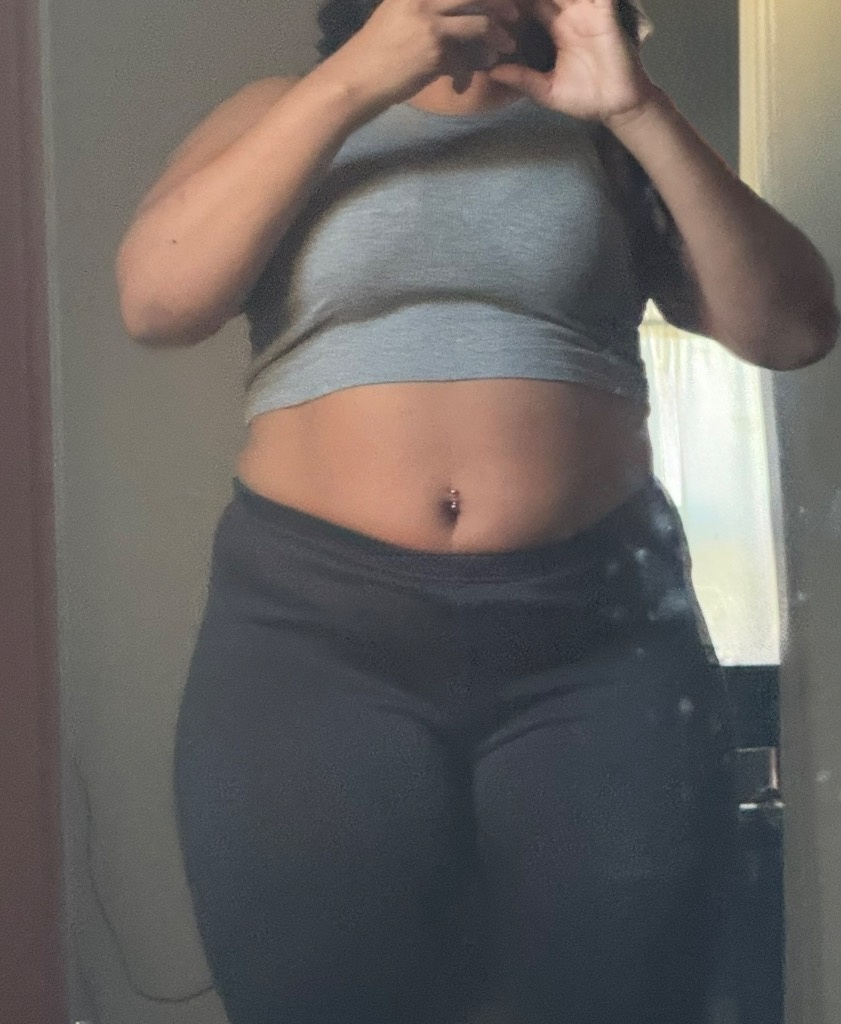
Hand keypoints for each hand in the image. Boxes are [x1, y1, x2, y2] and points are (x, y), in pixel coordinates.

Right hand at [328, 0, 520, 106]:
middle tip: (515, 16)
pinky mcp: (434, 52)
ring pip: (480, 21)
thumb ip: (428, 6)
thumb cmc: (378, 49)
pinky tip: (474, 74)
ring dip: (498, 36)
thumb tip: (464, 11)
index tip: (505, 2)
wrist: (358, 78)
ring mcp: (430, 23)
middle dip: (502, 4)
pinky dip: (475, 66)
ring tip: (506, 46)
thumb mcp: (400, 12)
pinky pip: (468, 57)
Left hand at [487, 0, 656, 123]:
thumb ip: (522, 78)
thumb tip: (492, 73)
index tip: (490, 0)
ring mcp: (588, 11)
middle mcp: (570, 15)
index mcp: (554, 28)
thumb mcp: (546, 90)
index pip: (530, 4)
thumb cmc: (583, 99)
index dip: (514, 2)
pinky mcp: (606, 13)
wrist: (616, 106)